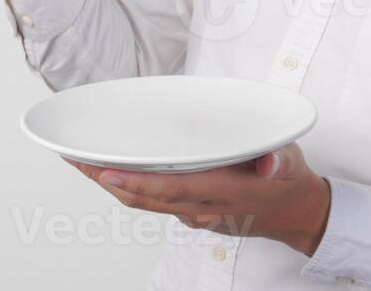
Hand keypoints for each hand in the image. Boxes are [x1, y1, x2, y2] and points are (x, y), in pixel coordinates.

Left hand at [63, 143, 330, 255]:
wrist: (295, 212)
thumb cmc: (287, 181)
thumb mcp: (289, 163)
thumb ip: (278, 161)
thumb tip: (269, 162)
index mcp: (222, 193)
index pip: (170, 188)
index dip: (135, 180)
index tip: (104, 168)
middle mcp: (202, 207)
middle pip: (144, 197)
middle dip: (106, 179)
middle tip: (75, 157)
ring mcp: (195, 213)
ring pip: (144, 202)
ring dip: (112, 184)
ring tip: (84, 162)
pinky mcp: (192, 212)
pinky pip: (153, 202)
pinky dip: (129, 187)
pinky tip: (116, 171)